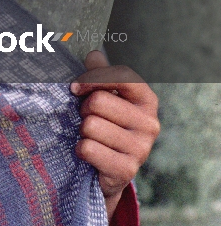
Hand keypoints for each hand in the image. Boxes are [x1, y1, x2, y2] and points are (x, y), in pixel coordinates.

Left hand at [70, 50, 159, 220]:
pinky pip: (89, 149)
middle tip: (87, 118)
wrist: (111, 170)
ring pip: (91, 126)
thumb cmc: (107, 124)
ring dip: (82, 131)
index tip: (75, 88)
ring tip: (92, 137)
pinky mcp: (127, 170)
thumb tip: (94, 55)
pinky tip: (89, 154)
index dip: (92, 78)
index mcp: (146, 100)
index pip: (121, 76)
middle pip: (98, 101)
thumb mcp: (107, 96)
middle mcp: (150, 123)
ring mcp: (141, 149)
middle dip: (84, 109)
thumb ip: (101, 73)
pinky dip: (81, 150)